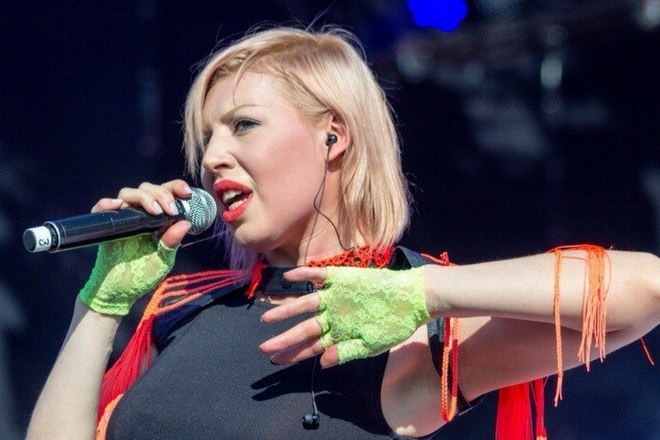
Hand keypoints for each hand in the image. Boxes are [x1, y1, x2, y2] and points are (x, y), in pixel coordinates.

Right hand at [78, 180, 192, 315]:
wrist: (119, 292)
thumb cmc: (143, 276)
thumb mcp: (162, 260)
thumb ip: (171, 242)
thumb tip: (185, 223)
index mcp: (157, 220)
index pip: (166, 194)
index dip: (176, 187)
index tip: (186, 192)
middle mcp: (140, 215)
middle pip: (148, 189)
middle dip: (162, 194)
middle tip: (170, 210)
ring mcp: (122, 219)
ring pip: (128, 193)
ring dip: (143, 197)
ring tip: (155, 212)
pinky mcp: (106, 227)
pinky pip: (101, 208)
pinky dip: (107, 203)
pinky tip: (117, 205)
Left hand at [259, 266, 430, 367]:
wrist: (413, 297)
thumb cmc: (395, 324)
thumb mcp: (373, 344)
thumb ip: (348, 352)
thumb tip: (324, 364)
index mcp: (340, 333)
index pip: (312, 346)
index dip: (293, 354)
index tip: (274, 361)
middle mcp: (334, 315)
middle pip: (304, 329)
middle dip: (284, 339)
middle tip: (263, 348)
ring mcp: (336, 296)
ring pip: (306, 304)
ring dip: (287, 310)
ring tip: (267, 318)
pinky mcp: (342, 278)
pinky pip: (319, 276)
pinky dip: (304, 276)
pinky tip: (287, 278)